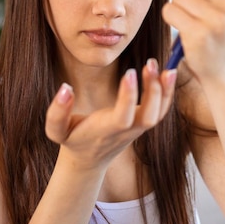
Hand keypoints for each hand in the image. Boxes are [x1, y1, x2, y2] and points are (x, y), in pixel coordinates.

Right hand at [44, 59, 176, 170]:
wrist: (88, 160)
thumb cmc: (72, 140)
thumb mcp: (56, 130)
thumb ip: (57, 112)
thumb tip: (65, 88)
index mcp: (105, 131)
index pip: (123, 117)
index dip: (128, 96)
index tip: (129, 72)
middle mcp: (126, 131)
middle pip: (149, 117)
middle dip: (154, 91)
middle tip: (150, 63)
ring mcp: (138, 129)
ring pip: (159, 114)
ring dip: (165, 90)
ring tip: (164, 66)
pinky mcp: (143, 123)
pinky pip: (161, 111)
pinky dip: (168, 93)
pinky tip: (167, 73)